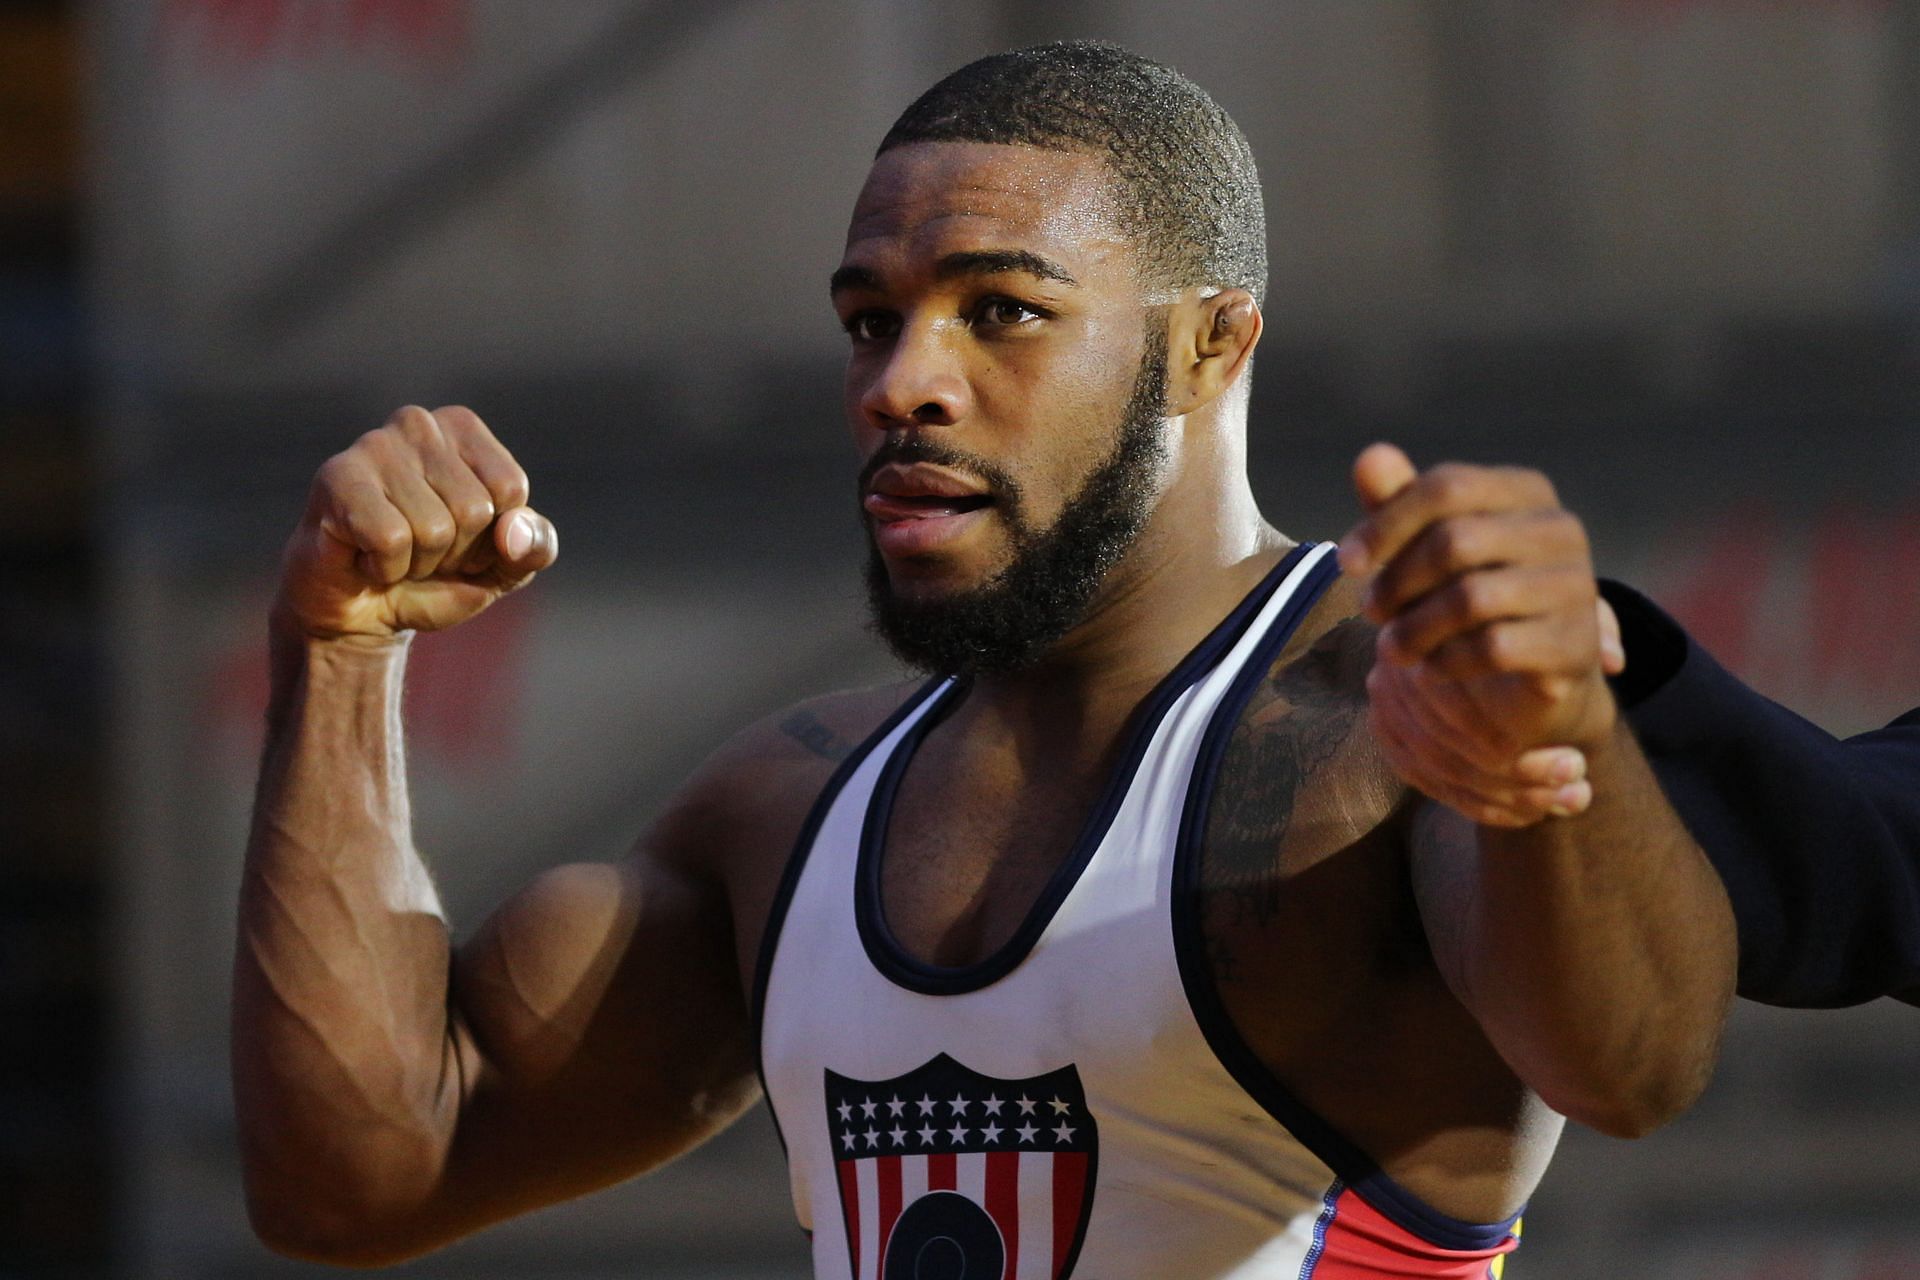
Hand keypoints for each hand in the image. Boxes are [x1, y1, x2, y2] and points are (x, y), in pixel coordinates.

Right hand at [277, 405, 556, 641]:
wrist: (362, 615)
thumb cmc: (436, 577)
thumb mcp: (504, 567)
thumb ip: (534, 546)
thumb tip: (513, 532)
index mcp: (462, 428)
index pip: (510, 490)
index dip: (492, 537)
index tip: (461, 541)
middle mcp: (417, 423)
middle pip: (474, 509)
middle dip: (454, 553)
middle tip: (420, 552)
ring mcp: (373, 446)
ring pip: (434, 529)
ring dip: (417, 563)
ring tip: (391, 553)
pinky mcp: (337, 479)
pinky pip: (391, 540)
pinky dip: (385, 568)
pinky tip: (364, 557)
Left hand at [1339, 443, 1619, 825]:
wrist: (1522, 682)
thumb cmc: (1466, 598)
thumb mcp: (1424, 549)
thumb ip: (1397, 504)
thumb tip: (1370, 456)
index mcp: (1525, 491)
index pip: (1446, 487)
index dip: (1386, 524)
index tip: (1346, 563)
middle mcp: (1560, 530)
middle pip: (1454, 542)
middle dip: (1396, 582)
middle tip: (1371, 614)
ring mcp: (1576, 588)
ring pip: (1471, 599)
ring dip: (1413, 630)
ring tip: (1392, 650)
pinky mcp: (1574, 646)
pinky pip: (1493, 648)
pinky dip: (1447, 662)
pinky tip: (1430, 670)